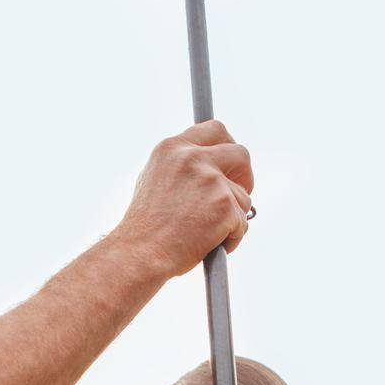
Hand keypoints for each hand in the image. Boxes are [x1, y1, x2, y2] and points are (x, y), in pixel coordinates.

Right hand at [112, 121, 253, 279]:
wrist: (140, 254)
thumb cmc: (144, 227)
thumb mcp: (153, 180)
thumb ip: (181, 167)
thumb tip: (209, 166)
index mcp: (173, 148)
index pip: (215, 130)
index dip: (229, 146)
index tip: (231, 164)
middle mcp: (192, 158)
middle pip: (240, 154)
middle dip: (245, 176)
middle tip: (238, 195)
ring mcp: (211, 180)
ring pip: (243, 197)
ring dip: (233, 217)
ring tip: (206, 234)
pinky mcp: (225, 205)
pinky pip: (243, 223)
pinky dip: (232, 238)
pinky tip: (209, 245)